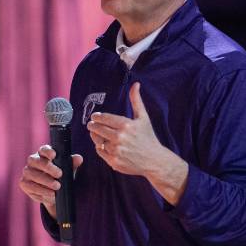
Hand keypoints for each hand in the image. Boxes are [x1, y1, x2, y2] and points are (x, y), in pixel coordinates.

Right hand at [19, 145, 83, 218]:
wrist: (53, 193)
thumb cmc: (61, 177)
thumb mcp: (68, 170)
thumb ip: (72, 164)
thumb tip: (79, 158)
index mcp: (43, 154)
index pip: (43, 149)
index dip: (47, 151)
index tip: (54, 155)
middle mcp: (33, 161)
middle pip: (36, 161)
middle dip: (48, 167)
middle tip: (60, 174)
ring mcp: (27, 172)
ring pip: (33, 175)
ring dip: (46, 181)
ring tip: (57, 187)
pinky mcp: (24, 184)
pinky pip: (31, 187)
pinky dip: (41, 191)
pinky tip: (50, 194)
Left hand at [86, 82, 187, 204]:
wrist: (154, 161)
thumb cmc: (148, 138)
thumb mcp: (143, 118)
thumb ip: (136, 101)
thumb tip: (135, 84)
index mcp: (126, 125)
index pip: (104, 118)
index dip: (97, 117)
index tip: (95, 117)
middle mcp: (120, 137)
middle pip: (97, 129)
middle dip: (92, 126)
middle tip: (91, 125)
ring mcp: (116, 150)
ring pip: (98, 141)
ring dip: (96, 137)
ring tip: (97, 134)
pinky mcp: (114, 162)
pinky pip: (100, 152)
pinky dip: (100, 148)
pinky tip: (104, 145)